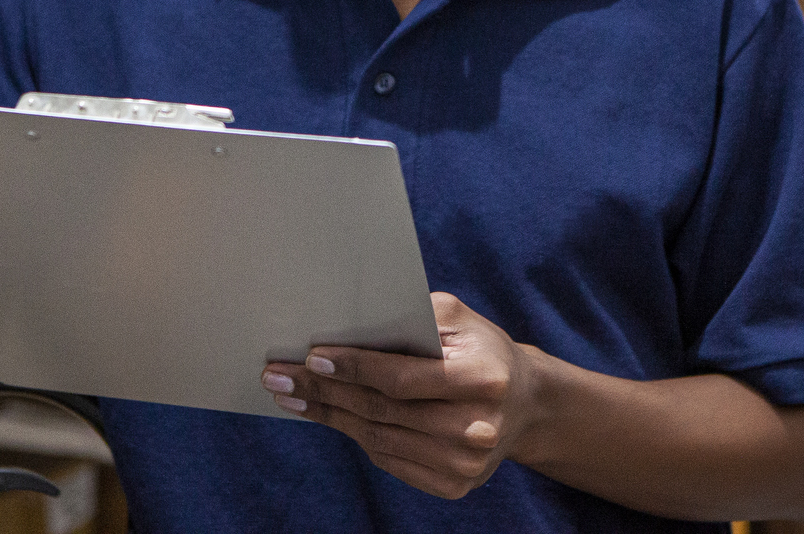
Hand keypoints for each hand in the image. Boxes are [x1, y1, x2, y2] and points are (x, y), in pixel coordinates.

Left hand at [261, 292, 544, 499]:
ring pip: (378, 438)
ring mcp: (466, 464)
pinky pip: (388, 460)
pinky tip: (327, 415)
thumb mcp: (458, 318)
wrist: (524, 404)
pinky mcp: (454, 486)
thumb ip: (412, 316)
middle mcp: (477, 427)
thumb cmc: (481, 349)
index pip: (403, 378)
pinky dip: (354, 434)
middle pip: (382, 411)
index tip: (312, 355)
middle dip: (324, 390)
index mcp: (484, 378)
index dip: (355, 367)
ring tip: (291, 394)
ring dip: (328, 415)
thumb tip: (350, 323)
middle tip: (278, 375)